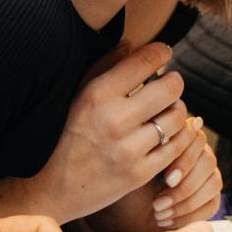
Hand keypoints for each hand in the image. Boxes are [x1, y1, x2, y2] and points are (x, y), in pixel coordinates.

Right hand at [33, 43, 195, 221]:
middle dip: (174, 82)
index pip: (146, 60)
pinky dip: (175, 138)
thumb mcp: (78, 95)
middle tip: (169, 84)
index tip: (164, 53)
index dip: (162, 52)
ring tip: (165, 111)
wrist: (53, 188)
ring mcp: (128, 149)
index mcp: (97, 94)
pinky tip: (164, 135)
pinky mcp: (139, 173)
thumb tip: (132, 43)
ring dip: (176, 111)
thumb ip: (105, 67)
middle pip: (171, 88)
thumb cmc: (67, 134)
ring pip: (177, 117)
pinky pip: (176, 147)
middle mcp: (114, 120)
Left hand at [80, 116, 222, 231]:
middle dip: (185, 186)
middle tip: (159, 203)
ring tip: (158, 213)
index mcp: (180, 138)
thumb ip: (152, 146)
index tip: (166, 180)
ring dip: (186, 203)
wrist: (121, 214)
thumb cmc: (123, 185)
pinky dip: (190, 215)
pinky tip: (167, 220)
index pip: (197, 140)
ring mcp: (205, 175)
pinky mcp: (209, 198)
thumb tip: (175, 130)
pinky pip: (213, 203)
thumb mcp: (132, 165)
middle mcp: (196, 153)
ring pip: (214, 182)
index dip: (185, 160)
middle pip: (208, 161)